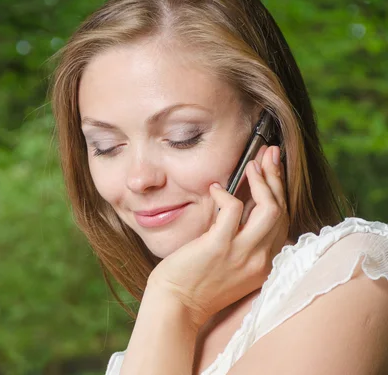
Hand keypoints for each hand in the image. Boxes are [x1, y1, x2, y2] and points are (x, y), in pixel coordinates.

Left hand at [147, 145, 288, 329]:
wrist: (177, 305)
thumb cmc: (198, 282)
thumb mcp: (233, 264)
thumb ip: (244, 240)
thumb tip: (245, 204)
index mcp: (267, 264)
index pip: (283, 220)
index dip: (281, 190)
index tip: (274, 168)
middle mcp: (262, 260)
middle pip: (281, 210)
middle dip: (276, 177)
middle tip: (268, 154)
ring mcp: (243, 254)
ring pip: (270, 209)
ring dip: (262, 182)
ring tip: (250, 165)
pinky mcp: (219, 247)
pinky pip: (233, 210)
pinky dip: (225, 194)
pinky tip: (215, 189)